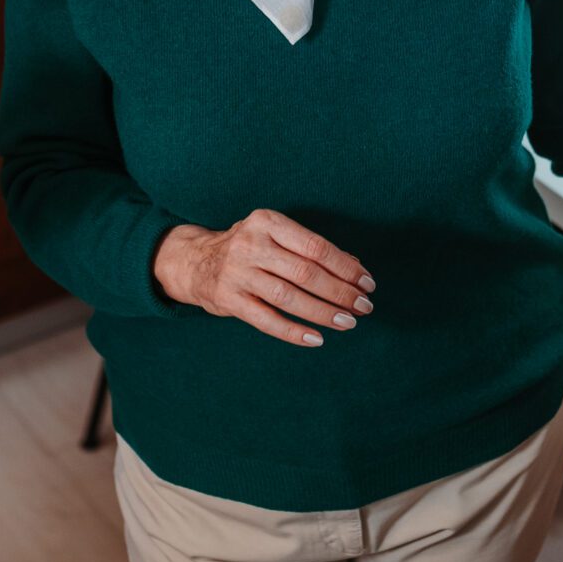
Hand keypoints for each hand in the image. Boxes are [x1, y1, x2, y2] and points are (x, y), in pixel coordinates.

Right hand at [151, 209, 375, 347]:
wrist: (195, 261)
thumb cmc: (249, 248)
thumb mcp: (275, 236)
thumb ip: (310, 249)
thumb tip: (356, 268)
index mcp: (268, 222)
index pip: (316, 247)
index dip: (345, 267)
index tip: (367, 283)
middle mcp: (251, 245)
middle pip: (306, 273)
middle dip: (340, 292)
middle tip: (364, 306)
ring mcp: (238, 273)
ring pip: (289, 298)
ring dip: (323, 312)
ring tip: (348, 322)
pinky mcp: (229, 299)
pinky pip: (267, 320)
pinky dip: (294, 332)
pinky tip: (316, 338)